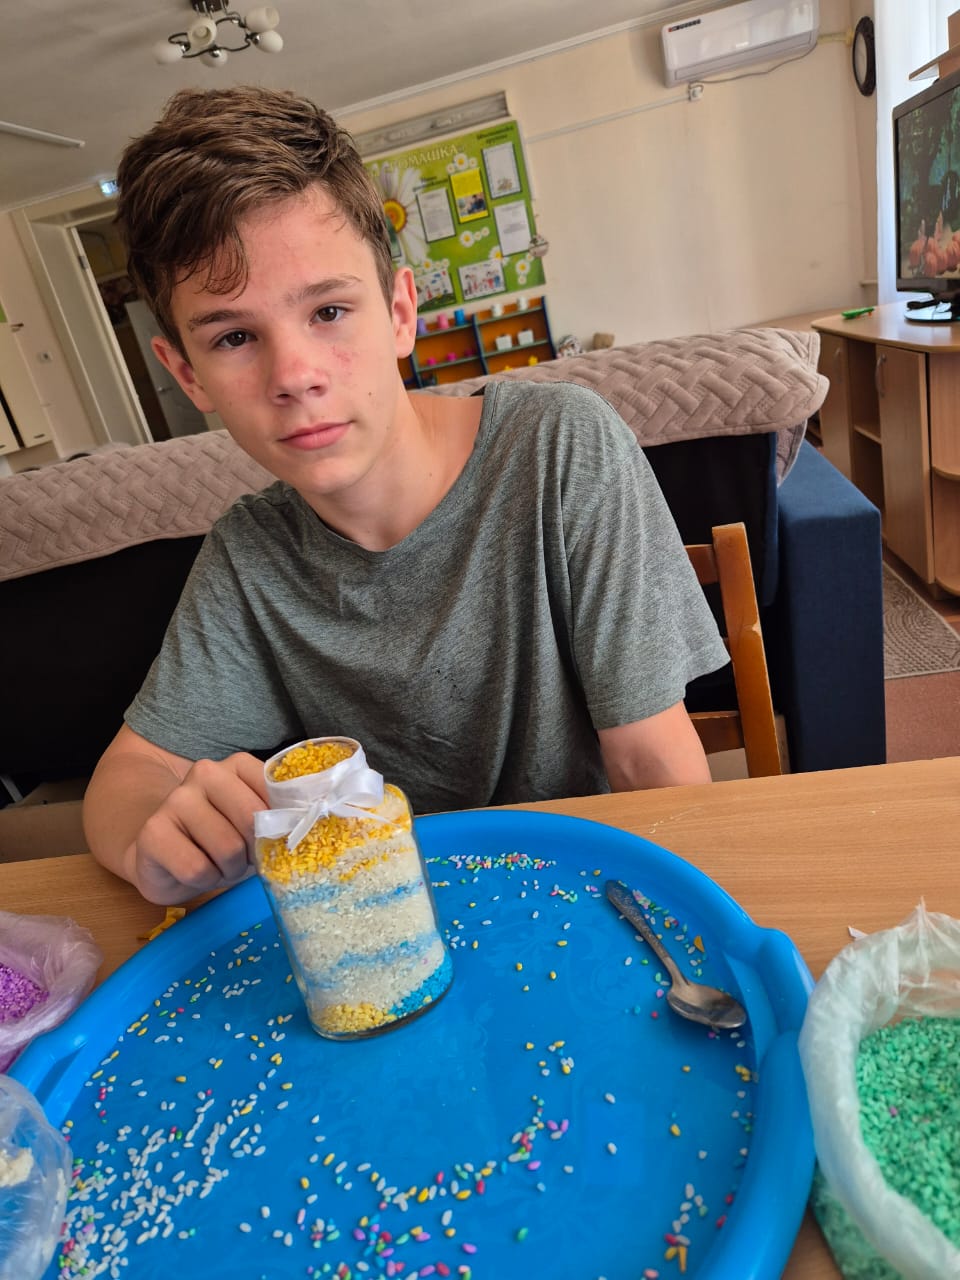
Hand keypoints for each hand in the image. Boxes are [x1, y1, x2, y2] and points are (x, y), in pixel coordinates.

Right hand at [129, 753, 268, 903]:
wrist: (168, 862)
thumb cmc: (222, 841)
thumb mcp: (255, 826)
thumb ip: (277, 816)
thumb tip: (303, 827)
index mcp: (237, 765)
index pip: (276, 791)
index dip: (280, 826)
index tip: (271, 839)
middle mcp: (205, 773)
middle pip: (251, 818)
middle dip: (253, 852)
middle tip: (243, 859)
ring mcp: (176, 799)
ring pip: (227, 847)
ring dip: (229, 870)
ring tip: (218, 865)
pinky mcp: (153, 832)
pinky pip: (197, 869)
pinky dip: (204, 880)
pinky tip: (195, 871)